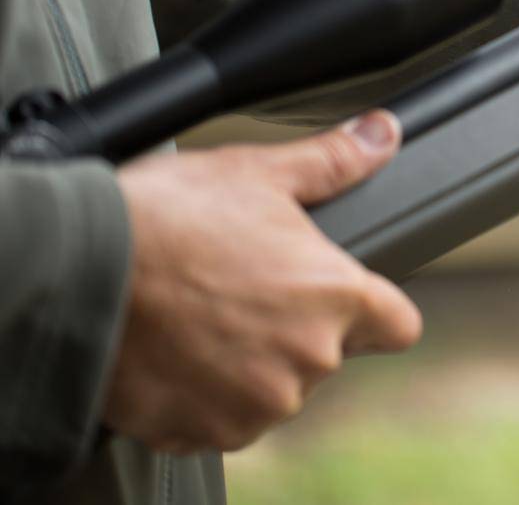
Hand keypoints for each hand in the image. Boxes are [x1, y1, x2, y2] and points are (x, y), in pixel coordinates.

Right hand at [103, 111, 421, 453]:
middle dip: (296, 325)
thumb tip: (382, 134)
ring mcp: (254, 403)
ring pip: (274, 388)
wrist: (73, 271)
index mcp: (335, 297)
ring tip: (203, 315)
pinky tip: (177, 350)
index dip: (375, 306)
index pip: (399, 324)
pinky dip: (202, 393)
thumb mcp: (257, 172)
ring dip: (250, 363)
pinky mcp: (200, 430)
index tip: (342, 293)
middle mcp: (306, 360)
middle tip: (244, 286)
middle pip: (327, 352)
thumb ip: (334, 161)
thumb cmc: (166, 217)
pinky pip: (219, 418)